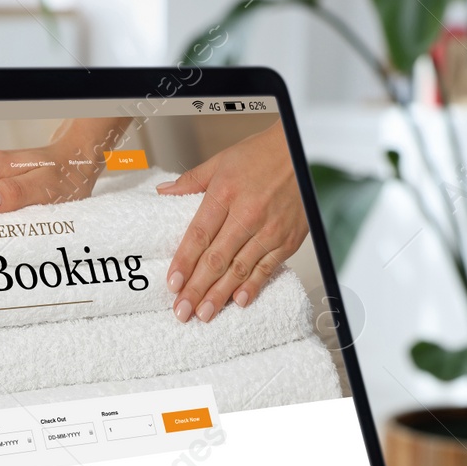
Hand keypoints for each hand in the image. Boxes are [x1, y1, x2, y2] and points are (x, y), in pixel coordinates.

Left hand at [159, 126, 309, 321]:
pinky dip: (252, 287)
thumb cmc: (263, 155)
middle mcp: (247, 214)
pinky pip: (267, 268)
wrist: (304, 151)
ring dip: (220, 295)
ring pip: (239, 270)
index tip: (172, 284)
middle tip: (181, 312)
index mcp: (224, 194)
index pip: (198, 235)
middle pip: (216, 260)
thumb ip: (191, 181)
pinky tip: (238, 302)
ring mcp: (269, 230)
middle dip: (196, 289)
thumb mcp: (221, 161)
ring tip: (203, 314)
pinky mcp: (287, 240)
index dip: (184, 262)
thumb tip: (162, 192)